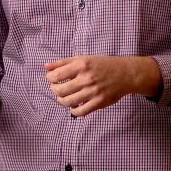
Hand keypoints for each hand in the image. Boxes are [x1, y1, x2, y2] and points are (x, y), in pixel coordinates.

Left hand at [43, 55, 158, 116]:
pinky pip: (80, 112)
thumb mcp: (82, 59)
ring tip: (64, 97)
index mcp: (81, 65)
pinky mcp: (99, 102)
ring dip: (62, 101)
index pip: (56, 75)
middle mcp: (86, 78)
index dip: (50, 79)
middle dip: (54, 90)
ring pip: (68, 102)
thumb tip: (45, 66)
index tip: (52, 79)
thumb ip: (62, 62)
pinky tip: (74, 106)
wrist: (125, 73)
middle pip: (59, 90)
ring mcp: (93, 91)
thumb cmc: (102, 65)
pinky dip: (73, 111)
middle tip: (57, 89)